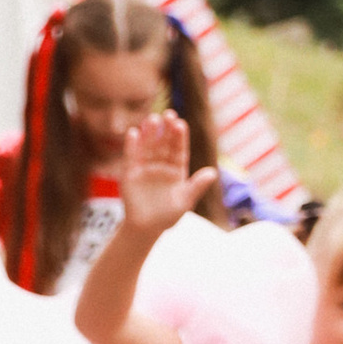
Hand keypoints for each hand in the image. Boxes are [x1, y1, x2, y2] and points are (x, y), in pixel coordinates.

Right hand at [119, 109, 217, 235]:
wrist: (146, 228)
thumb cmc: (168, 217)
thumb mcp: (185, 202)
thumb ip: (197, 187)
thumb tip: (212, 173)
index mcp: (176, 169)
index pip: (178, 149)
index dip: (179, 137)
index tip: (180, 124)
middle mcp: (161, 164)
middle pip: (164, 143)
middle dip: (166, 130)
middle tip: (169, 114)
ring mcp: (145, 166)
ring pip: (148, 146)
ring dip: (150, 133)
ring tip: (153, 120)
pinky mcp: (130, 172)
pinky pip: (131, 156)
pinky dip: (132, 145)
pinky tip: (134, 133)